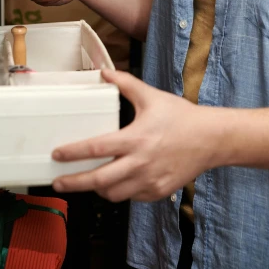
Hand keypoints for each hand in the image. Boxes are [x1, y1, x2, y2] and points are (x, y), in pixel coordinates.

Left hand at [51, 70, 220, 201]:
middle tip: (58, 182)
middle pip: (99, 180)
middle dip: (74, 183)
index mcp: (136, 138)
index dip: (74, 153)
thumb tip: (104, 71)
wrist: (211, 139)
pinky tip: (118, 180)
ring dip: (97, 188)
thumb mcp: (152, 96)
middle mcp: (140, 163)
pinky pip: (131, 196)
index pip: (97, 148)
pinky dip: (120, 190)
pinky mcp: (157, 192)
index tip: (57, 154)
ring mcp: (149, 181)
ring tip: (88, 180)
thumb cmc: (181, 117)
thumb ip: (126, 84)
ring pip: (113, 194)